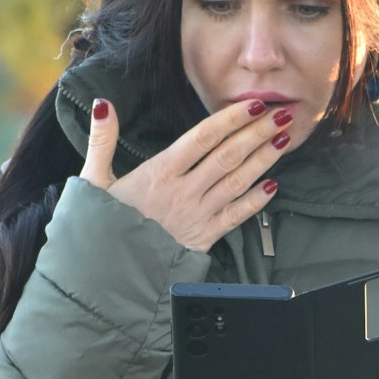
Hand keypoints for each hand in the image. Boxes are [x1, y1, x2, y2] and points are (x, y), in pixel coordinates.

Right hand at [80, 96, 288, 251]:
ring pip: (237, 182)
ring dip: (263, 160)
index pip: (203, 138)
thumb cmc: (100, 226)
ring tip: (284, 141)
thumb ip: (102, 140)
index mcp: (159, 173)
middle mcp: (183, 192)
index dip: (230, 119)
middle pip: (227, 156)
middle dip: (257, 133)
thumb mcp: (94, 180)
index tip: (253, 104)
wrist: (105, 273)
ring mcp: (196, 216)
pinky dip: (255, 202)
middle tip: (283, 115)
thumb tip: (103, 104)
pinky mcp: (202, 239)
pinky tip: (273, 186)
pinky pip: (235, 218)